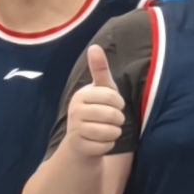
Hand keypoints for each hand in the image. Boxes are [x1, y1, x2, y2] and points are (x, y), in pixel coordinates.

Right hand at [62, 42, 127, 158]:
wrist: (80, 141)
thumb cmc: (96, 110)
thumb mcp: (101, 90)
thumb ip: (100, 70)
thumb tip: (95, 46)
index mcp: (81, 95)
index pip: (112, 97)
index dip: (119, 103)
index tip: (115, 105)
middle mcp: (75, 111)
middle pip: (112, 115)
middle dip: (118, 119)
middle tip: (112, 120)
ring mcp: (75, 129)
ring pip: (110, 132)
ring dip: (115, 132)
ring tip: (107, 130)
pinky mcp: (80, 146)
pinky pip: (105, 146)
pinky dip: (108, 145)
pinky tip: (100, 141)